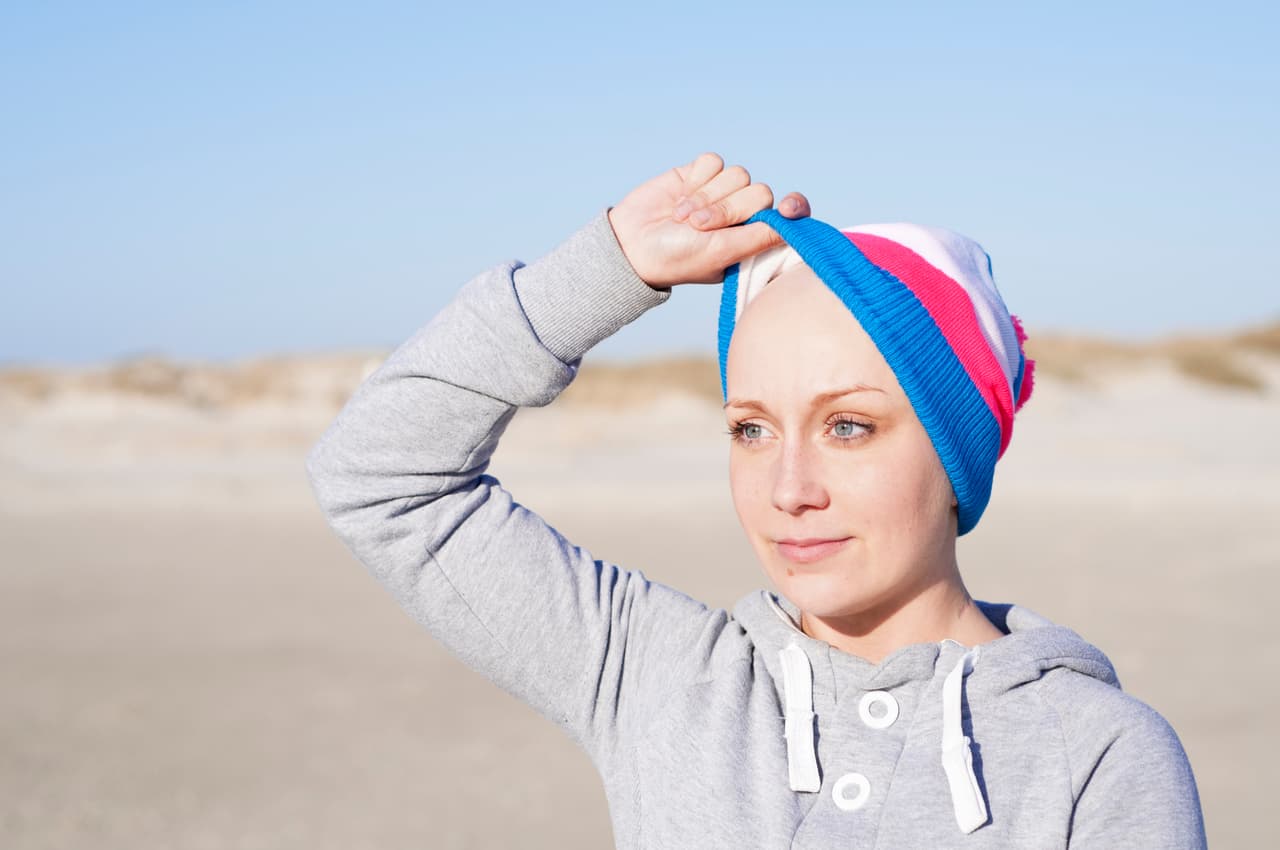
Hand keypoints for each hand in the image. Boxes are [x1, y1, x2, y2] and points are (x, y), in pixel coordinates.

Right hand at [607, 152, 811, 287]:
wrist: (633, 243)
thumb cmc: (678, 257)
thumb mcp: (722, 253)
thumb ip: (759, 237)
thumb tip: (794, 224)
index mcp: (752, 238)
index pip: (787, 216)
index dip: (793, 207)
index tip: (788, 208)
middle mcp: (741, 214)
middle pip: (760, 192)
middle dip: (728, 209)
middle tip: (698, 227)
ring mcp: (721, 192)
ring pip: (737, 175)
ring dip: (707, 196)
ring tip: (684, 217)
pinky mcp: (700, 174)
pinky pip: (713, 162)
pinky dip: (697, 179)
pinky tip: (680, 197)